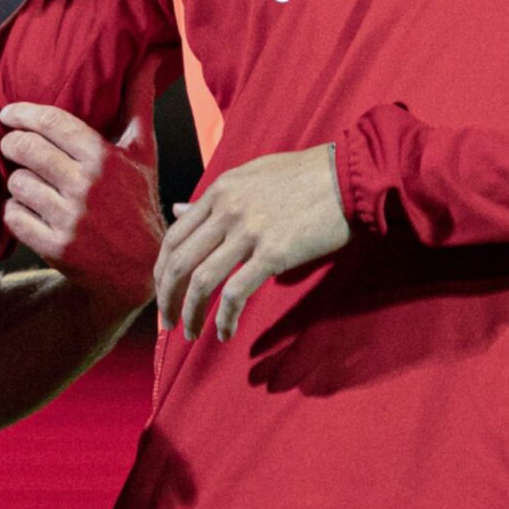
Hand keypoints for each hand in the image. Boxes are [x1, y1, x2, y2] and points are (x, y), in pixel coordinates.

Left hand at [0, 101, 162, 311]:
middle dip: (12, 144)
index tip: (8, 114)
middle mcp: (87, 186)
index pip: (51, 123)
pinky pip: (13, 216)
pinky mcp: (55, 247)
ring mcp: (70, 218)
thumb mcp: (144, 152)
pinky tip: (29, 210)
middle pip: (26, 150)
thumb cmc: (137, 201)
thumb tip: (150, 59)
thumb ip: (139, 103)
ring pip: (18, 183)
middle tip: (12, 145)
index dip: (22, 114)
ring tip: (30, 183)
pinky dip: (15, 211)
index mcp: (105, 157)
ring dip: (19, 181)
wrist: (139, 267)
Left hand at [154, 145, 350, 341]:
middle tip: (168, 321)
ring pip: (201, 281)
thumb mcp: (251, 176)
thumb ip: (215, 197)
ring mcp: (249, 231)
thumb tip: (179, 209)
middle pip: (179, 261)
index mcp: (220, 191)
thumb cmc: (304, 175)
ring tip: (191, 332)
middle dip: (167, 297)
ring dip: (190, 313)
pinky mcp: (274, 252)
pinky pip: (236, 293)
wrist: (347, 176)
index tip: (163, 292)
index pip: (174, 236)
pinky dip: (225, 318)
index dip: (162, 270)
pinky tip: (226, 331)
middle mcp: (227, 210)